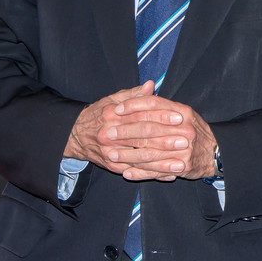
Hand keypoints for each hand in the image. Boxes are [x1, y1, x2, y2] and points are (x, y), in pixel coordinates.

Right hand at [63, 81, 214, 180]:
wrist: (75, 135)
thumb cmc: (99, 114)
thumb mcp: (112, 100)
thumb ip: (133, 95)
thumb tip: (151, 85)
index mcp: (112, 115)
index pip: (141, 114)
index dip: (162, 115)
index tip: (180, 116)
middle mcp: (109, 135)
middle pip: (142, 138)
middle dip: (165, 140)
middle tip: (186, 140)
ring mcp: (110, 153)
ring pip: (140, 159)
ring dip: (162, 163)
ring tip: (181, 163)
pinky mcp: (112, 167)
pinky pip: (135, 172)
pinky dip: (152, 175)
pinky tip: (169, 176)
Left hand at [105, 86, 216, 181]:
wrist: (216, 153)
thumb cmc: (193, 130)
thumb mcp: (182, 112)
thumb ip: (162, 103)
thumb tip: (146, 86)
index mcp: (183, 112)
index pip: (155, 105)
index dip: (134, 105)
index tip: (116, 109)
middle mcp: (185, 128)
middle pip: (150, 128)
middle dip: (126, 131)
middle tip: (107, 133)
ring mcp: (185, 148)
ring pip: (150, 152)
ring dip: (128, 155)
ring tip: (111, 155)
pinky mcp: (183, 166)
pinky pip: (157, 170)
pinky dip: (140, 172)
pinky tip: (126, 172)